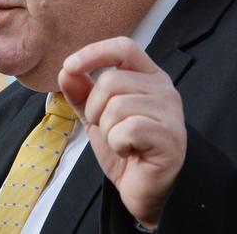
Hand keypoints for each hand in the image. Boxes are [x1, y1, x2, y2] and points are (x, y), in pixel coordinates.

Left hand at [58, 37, 185, 228]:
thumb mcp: (96, 116)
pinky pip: (127, 129)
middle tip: (106, 128)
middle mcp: (163, 88)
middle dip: (95, 108)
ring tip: (120, 142)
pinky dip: (118, 144)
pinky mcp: (170, 137)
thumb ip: (82, 93)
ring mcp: (170, 112)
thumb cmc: (125, 148)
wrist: (143, 189)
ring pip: (117, 106)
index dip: (94, 52)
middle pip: (112, 80)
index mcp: (149, 76)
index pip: (124, 47)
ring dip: (107, 130)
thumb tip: (66, 72)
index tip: (70, 66)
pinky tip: (129, 151)